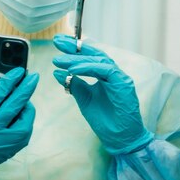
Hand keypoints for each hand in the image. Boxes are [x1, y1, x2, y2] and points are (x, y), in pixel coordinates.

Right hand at [0, 67, 38, 179]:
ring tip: (26, 97)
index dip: (9, 81)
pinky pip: (24, 134)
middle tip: (33, 76)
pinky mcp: (8, 152)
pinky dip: (26, 121)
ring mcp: (1, 144)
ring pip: (24, 122)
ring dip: (28, 107)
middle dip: (25, 88)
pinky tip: (23, 113)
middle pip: (14, 106)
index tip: (18, 71)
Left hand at [52, 34, 153, 154]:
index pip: (89, 57)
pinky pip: (105, 70)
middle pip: (94, 54)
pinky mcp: (123, 84)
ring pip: (98, 60)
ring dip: (77, 58)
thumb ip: (74, 85)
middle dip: (74, 47)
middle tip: (56, 41)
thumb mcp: (84, 99)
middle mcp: (113, 74)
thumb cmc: (105, 120)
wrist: (120, 138)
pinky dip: (88, 68)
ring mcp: (120, 78)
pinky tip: (73, 70)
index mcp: (104, 76)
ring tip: (58, 60)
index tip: (57, 42)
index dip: (74, 49)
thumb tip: (57, 71)